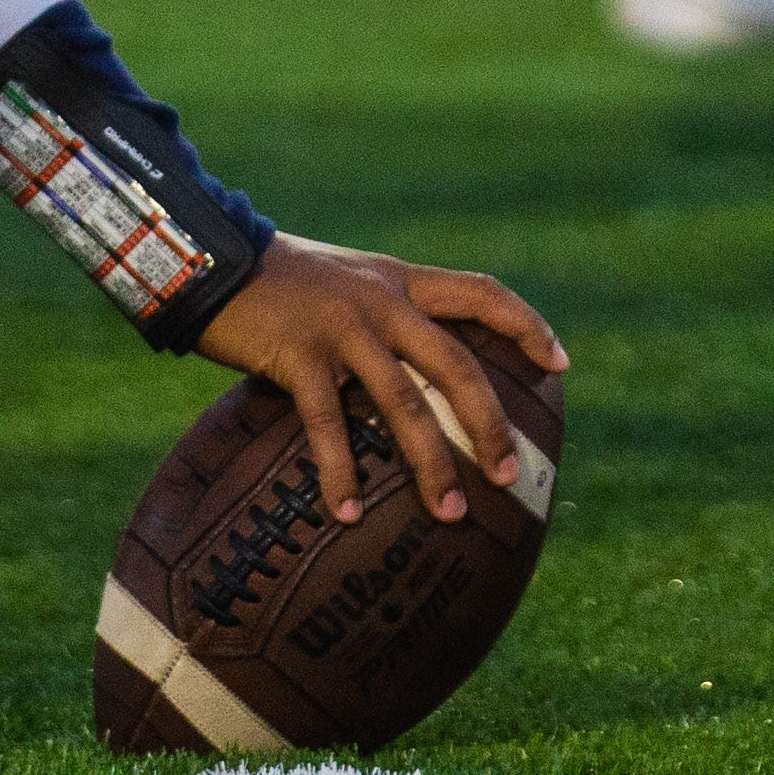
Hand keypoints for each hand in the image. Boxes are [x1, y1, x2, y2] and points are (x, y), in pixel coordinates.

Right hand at [196, 235, 565, 525]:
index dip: (527, 325)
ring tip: (448, 514)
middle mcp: (383, 301)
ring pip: (405, 402)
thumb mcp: (346, 283)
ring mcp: (343, 327)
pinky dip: (341, 472)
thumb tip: (413, 374)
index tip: (560, 364)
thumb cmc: (279, 284)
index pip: (483, 293)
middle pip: (457, 364)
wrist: (213, 260)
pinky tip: (347, 512)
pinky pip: (329, 423)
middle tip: (506, 476)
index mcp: (400, 281)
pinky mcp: (300, 354)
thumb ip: (383, 314)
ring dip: (431, 463)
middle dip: (489, 424)